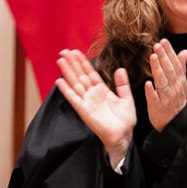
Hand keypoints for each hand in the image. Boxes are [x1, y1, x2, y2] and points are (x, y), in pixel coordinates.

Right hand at [55, 49, 134, 166]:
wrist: (124, 136)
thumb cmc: (125, 120)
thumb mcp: (126, 98)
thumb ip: (122, 84)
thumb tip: (120, 69)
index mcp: (102, 90)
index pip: (90, 73)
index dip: (83, 62)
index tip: (76, 52)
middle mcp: (93, 95)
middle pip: (80, 75)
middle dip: (72, 63)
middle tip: (64, 51)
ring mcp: (87, 102)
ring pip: (76, 84)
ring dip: (68, 72)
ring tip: (60, 60)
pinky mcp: (85, 111)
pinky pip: (74, 99)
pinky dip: (67, 90)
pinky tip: (59, 81)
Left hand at [145, 39, 186, 131]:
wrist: (175, 123)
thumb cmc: (176, 101)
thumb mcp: (181, 83)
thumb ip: (182, 67)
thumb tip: (185, 51)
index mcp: (180, 81)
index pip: (176, 64)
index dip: (170, 52)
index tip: (164, 41)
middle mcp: (175, 88)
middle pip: (170, 70)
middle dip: (164, 57)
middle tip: (158, 45)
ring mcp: (167, 98)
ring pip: (163, 82)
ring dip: (158, 69)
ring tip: (153, 57)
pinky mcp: (158, 107)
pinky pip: (155, 98)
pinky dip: (152, 91)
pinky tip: (148, 83)